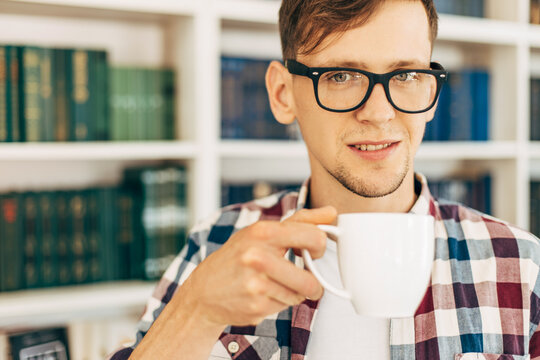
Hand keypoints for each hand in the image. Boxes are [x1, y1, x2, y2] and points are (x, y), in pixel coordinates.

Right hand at [180, 206, 336, 327]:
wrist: (203, 291)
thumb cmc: (236, 257)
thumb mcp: (262, 231)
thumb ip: (300, 221)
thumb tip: (332, 212)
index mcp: (262, 232)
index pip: (314, 238)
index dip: (320, 247)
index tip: (314, 251)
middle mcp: (257, 257)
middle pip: (310, 280)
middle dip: (312, 282)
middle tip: (303, 276)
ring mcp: (256, 285)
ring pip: (299, 296)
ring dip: (294, 293)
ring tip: (276, 283)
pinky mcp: (255, 307)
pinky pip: (285, 307)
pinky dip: (280, 302)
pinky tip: (263, 294)